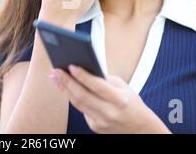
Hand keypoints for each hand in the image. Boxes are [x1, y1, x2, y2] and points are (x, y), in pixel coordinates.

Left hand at [49, 65, 170, 133]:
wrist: (140, 129)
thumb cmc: (131, 103)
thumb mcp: (123, 88)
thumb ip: (105, 79)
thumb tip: (83, 68)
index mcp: (120, 100)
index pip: (98, 86)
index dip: (83, 76)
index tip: (71, 65)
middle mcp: (110, 113)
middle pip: (83, 96)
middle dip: (66, 82)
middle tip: (55, 70)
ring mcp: (101, 122)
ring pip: (78, 104)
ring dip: (64, 89)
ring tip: (55, 77)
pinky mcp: (95, 127)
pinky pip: (81, 110)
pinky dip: (73, 97)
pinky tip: (65, 88)